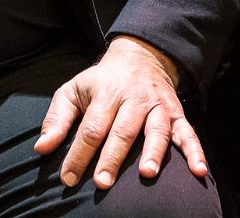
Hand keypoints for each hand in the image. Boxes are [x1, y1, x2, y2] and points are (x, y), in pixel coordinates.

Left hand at [34, 36, 207, 189]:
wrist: (139, 57)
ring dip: (153, 152)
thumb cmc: (100, 82)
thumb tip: (41, 148)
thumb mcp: (73, 90)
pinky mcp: (176, 114)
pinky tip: (199, 171)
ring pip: (156, 130)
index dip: (78, 154)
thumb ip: (57, 119)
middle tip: (102, 183)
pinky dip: (195, 152)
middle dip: (112, 158)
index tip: (68, 179)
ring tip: (147, 174)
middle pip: (122, 131)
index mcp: (105, 92)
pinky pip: (188, 133)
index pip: (90, 127)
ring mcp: (157, 106)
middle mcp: (133, 99)